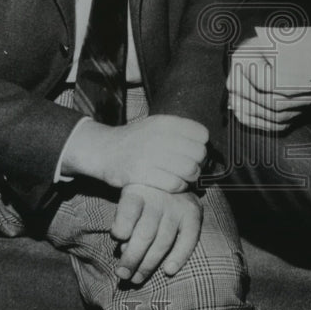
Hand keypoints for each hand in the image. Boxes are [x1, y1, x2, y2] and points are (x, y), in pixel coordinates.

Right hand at [60, 115, 207, 191]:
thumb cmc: (136, 140)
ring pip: (190, 170)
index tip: (193, 152)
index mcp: (165, 122)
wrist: (104, 150)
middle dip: (198, 164)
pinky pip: (174, 184)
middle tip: (190, 168)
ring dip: (190, 178)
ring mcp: (149, 155)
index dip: (201, 145)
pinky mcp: (141, 174)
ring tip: (183, 178)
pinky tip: (173, 185)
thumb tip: (205, 145)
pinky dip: (178, 187)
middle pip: (199, 154)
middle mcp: (159, 136)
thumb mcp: (156, 125)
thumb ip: (180, 132)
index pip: (201, 134)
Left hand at [111, 184, 202, 283]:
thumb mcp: (128, 198)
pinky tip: (168, 271)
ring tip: (136, 278)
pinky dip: (179, 257)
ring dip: (149, 264)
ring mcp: (178, 206)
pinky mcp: (193, 213)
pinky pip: (188, 240)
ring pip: (163, 241)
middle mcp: (159, 197)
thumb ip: (124, 220)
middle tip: (122, 275)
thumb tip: (124, 246)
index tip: (117, 238)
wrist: (172, 175)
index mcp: (138, 189)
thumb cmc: (142, 195)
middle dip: (132, 258)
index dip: (123, 225)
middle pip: (145, 233)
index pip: (129, 208)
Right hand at [227, 34, 310, 131]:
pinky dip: (288, 120)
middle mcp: (235, 85)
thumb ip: (290, 57)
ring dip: (297, 110)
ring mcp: (237, 102)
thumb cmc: (266, 47)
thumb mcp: (277, 43)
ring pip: (274, 116)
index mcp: (241, 63)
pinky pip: (270, 125)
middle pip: (273, 103)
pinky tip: (299, 110)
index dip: (293, 89)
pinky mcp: (243, 116)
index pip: (270, 84)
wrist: (249, 55)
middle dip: (300, 100)